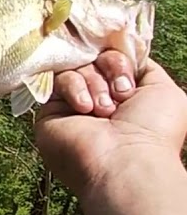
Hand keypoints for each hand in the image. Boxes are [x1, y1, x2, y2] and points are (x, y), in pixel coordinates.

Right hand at [34, 51, 186, 199]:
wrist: (124, 161)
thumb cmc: (153, 130)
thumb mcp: (165, 92)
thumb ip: (145, 68)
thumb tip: (125, 53)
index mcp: (124, 93)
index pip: (113, 57)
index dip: (120, 59)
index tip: (129, 79)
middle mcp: (98, 96)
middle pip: (94, 57)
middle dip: (110, 70)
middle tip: (120, 95)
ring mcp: (73, 102)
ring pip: (77, 66)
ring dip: (94, 84)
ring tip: (103, 110)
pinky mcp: (49, 108)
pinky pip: (57, 79)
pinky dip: (74, 88)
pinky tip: (85, 109)